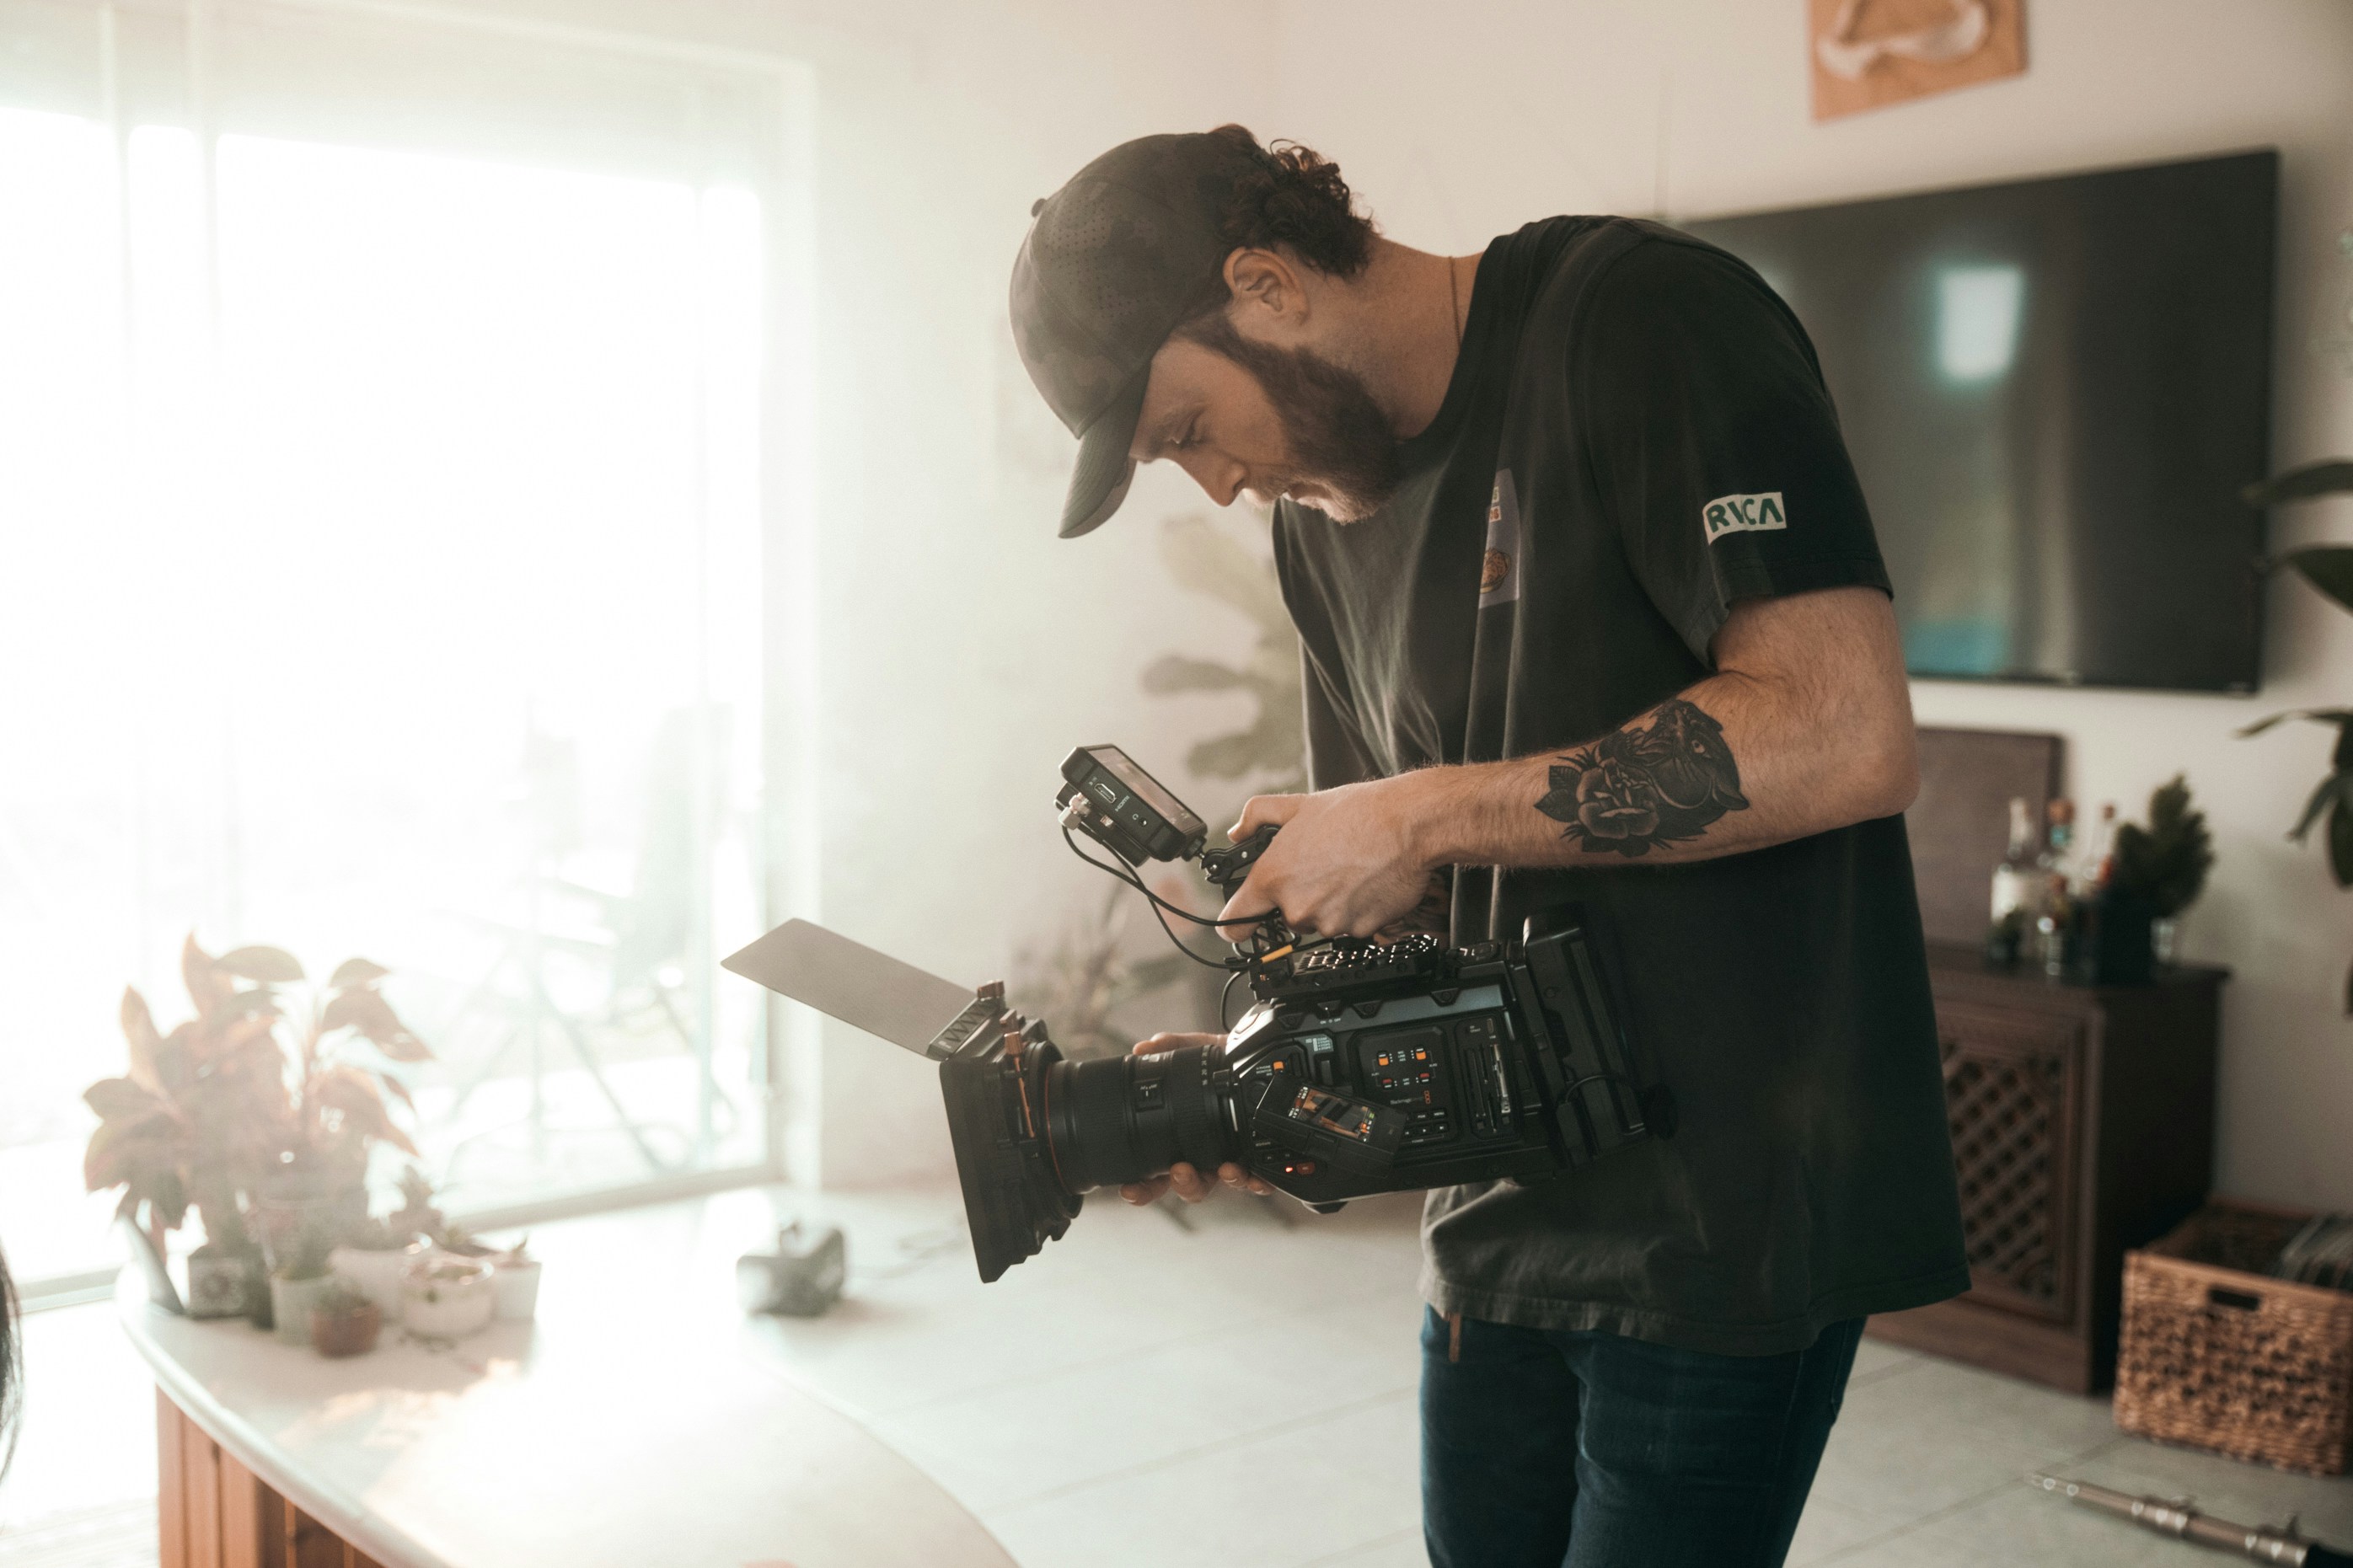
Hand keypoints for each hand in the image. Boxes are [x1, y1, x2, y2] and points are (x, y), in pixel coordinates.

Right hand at [1116, 1032, 1273, 1204]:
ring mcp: (1228, 1159)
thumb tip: (1144, 1047)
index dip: (1141, 1186)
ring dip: (1223, 1181)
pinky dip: (1257, 1182)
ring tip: (1225, 1169)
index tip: (1129, 1188)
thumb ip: (1172, 1046)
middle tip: (1180, 1171)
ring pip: (1221, 1184)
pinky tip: (1256, 1177)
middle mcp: (1203, 1155)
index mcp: (1180, 1140)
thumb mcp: (1198, 1049)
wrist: (1257, 1059)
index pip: (1154, 1172)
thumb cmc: (1222, 1064)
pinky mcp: (1257, 1158)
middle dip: (1182, 1185)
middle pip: (1187, 1184)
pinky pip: (1257, 1179)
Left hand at [1216, 776, 1438, 939]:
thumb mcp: (1297, 804)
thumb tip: (1238, 831)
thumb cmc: (1356, 813)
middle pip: (1287, 917)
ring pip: (1321, 922)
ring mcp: (1330, 922)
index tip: (1238, 926)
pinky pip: (1351, 926)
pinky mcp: (1361, 931)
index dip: (1235, 924)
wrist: (1407, 824)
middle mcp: (1298, 907)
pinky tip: (1365, 882)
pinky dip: (1357, 911)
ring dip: (1330, 904)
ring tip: (1347, 870)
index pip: (1235, 922)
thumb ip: (1256, 816)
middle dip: (1300, 898)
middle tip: (1321, 868)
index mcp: (1274, 878)